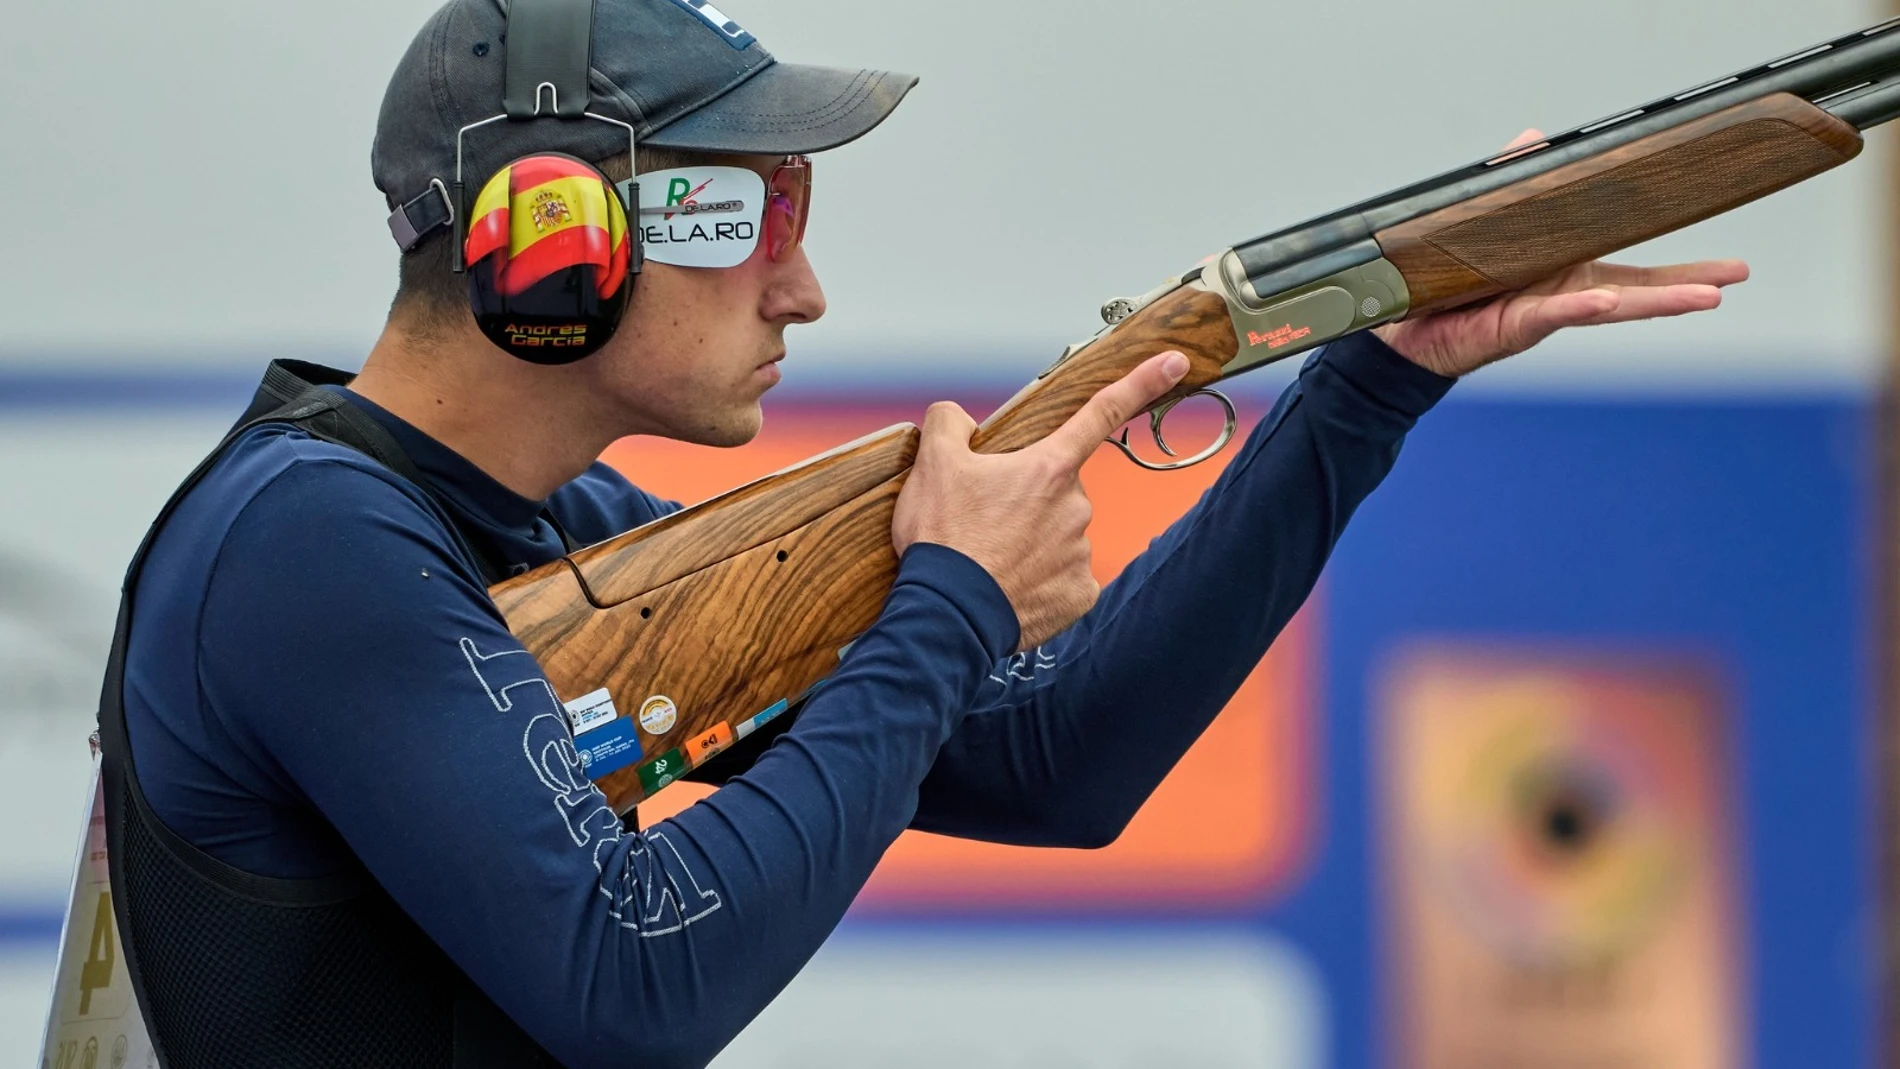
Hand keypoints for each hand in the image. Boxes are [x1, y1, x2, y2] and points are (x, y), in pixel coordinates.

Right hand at [892, 351, 1190, 650]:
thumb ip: (950, 423)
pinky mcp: (1080, 594)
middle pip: (1059, 488)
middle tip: (989, 519)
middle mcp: (1076, 506)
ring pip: (1061, 534)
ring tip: (991, 557)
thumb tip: (958, 419)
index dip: (1141, 382)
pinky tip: (1011, 585)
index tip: (1174, 362)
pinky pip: (1065, 577)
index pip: (1101, 412)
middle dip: (1031, 497)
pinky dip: (1041, 580)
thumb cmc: (943, 539)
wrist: (947, 614)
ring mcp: (1081, 552)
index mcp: (1048, 467)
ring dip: (1033, 540)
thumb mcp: (932, 464)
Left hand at [1373, 128, 1751, 378]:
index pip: (1630, 262)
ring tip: (1700, 298)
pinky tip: (1609, 303)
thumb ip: (1512, 181)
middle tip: (1731, 282)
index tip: (1724, 268)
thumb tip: (1533, 139)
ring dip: (1655, 301)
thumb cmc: (1443, 283)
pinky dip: (1581, 306)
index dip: (1675, 265)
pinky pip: (1554, 312)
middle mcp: (1562, 292)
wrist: (1403, 329)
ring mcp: (1544, 311)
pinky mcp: (1516, 325)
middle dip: (1685, 286)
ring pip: (1609, 304)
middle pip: (1636, 289)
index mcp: (1564, 268)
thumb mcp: (1482, 219)